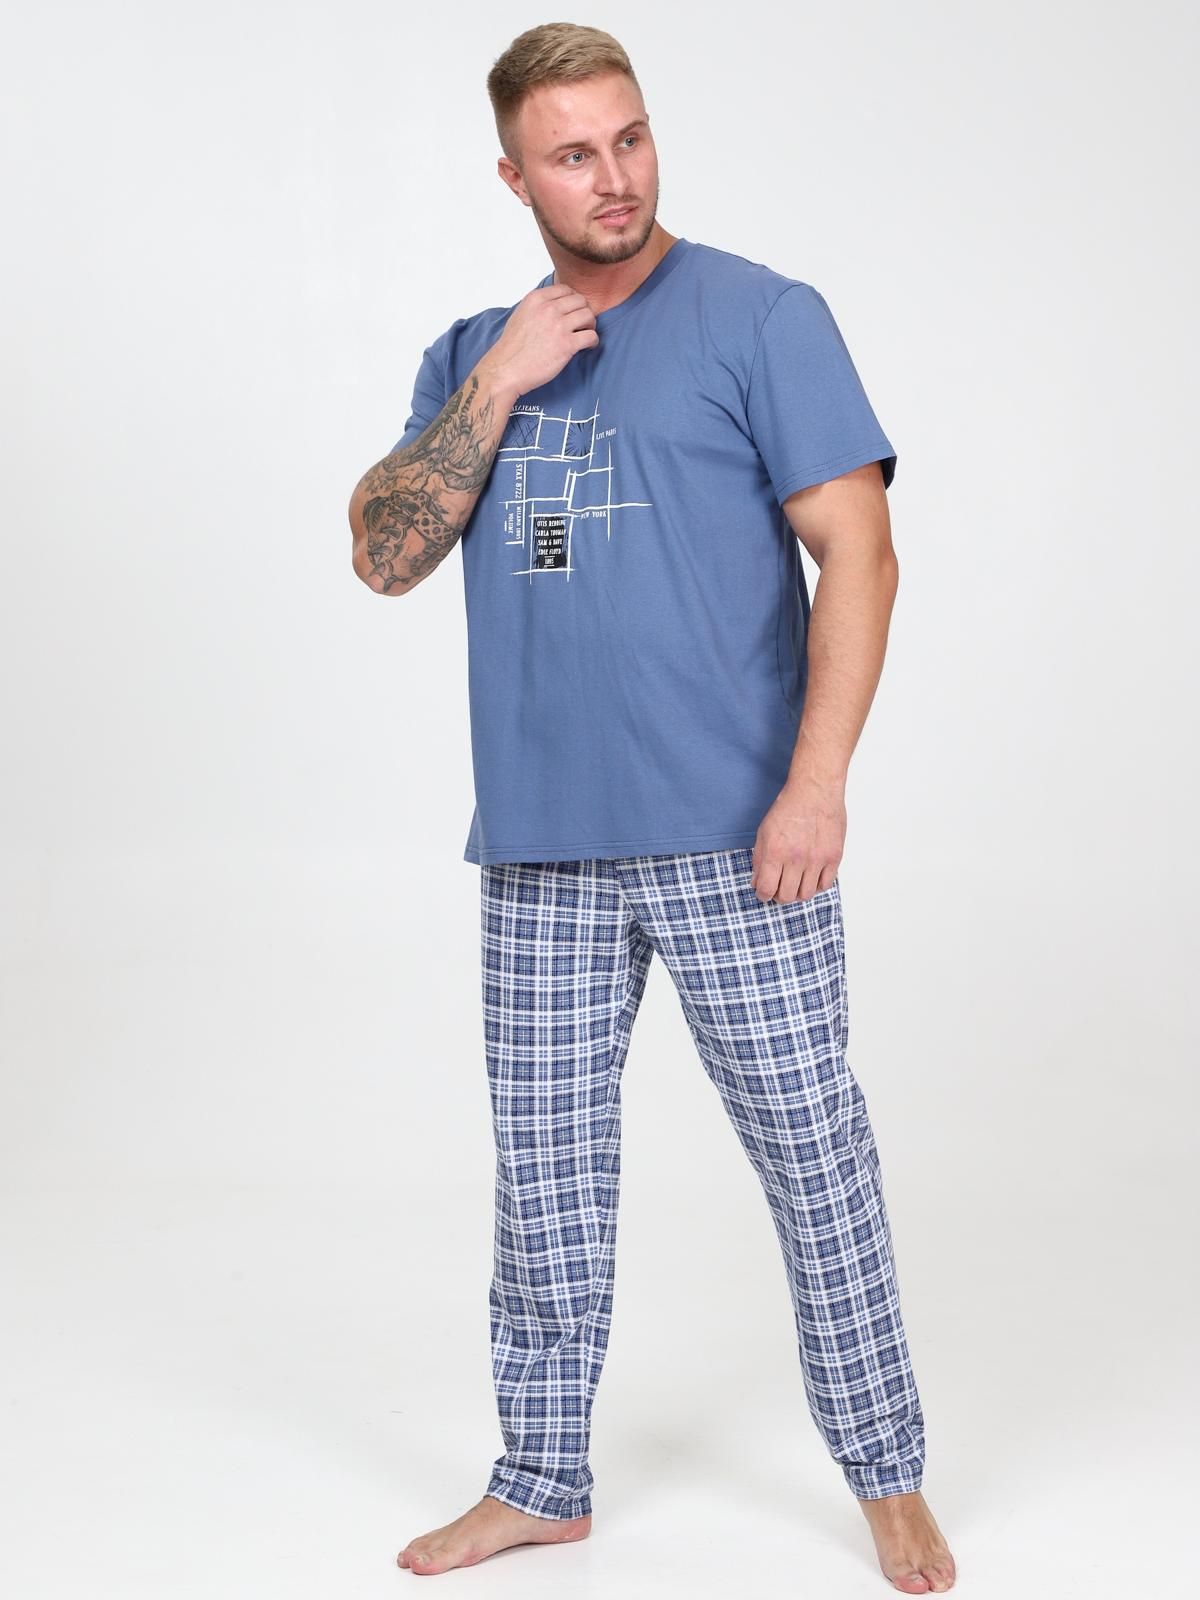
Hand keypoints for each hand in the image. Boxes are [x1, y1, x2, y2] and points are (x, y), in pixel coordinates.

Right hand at [477, 284, 598, 398]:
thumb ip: (538, 306)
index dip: (573, 301)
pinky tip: (587, 346)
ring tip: (584, 335)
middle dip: (583, 312)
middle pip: (580, 301)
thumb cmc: (512, 348)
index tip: (573, 311)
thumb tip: (556, 306)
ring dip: (590, 325)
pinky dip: (593, 341)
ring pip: (588, 315)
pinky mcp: (566, 344)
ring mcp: (558, 326)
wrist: (506, 370)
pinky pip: (591, 336)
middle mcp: (548, 309)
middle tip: (581, 324)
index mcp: (536, 299)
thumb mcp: (521, 314)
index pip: (566, 289)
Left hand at [750, 775, 845, 902]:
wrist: (814, 791)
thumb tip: (758, 882)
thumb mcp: (764, 831)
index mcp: (774, 852)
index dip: (763, 895)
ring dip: (798, 893)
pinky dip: (817, 885)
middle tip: (779, 889)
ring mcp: (816, 859)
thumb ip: (759, 859)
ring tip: (796, 883)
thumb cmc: (788, 808)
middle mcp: (795, 859)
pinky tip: (811, 876)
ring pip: (806, 894)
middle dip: (779, 896)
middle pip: (786, 896)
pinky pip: (825, 885)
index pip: (766, 889)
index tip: (764, 893)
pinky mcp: (833, 857)